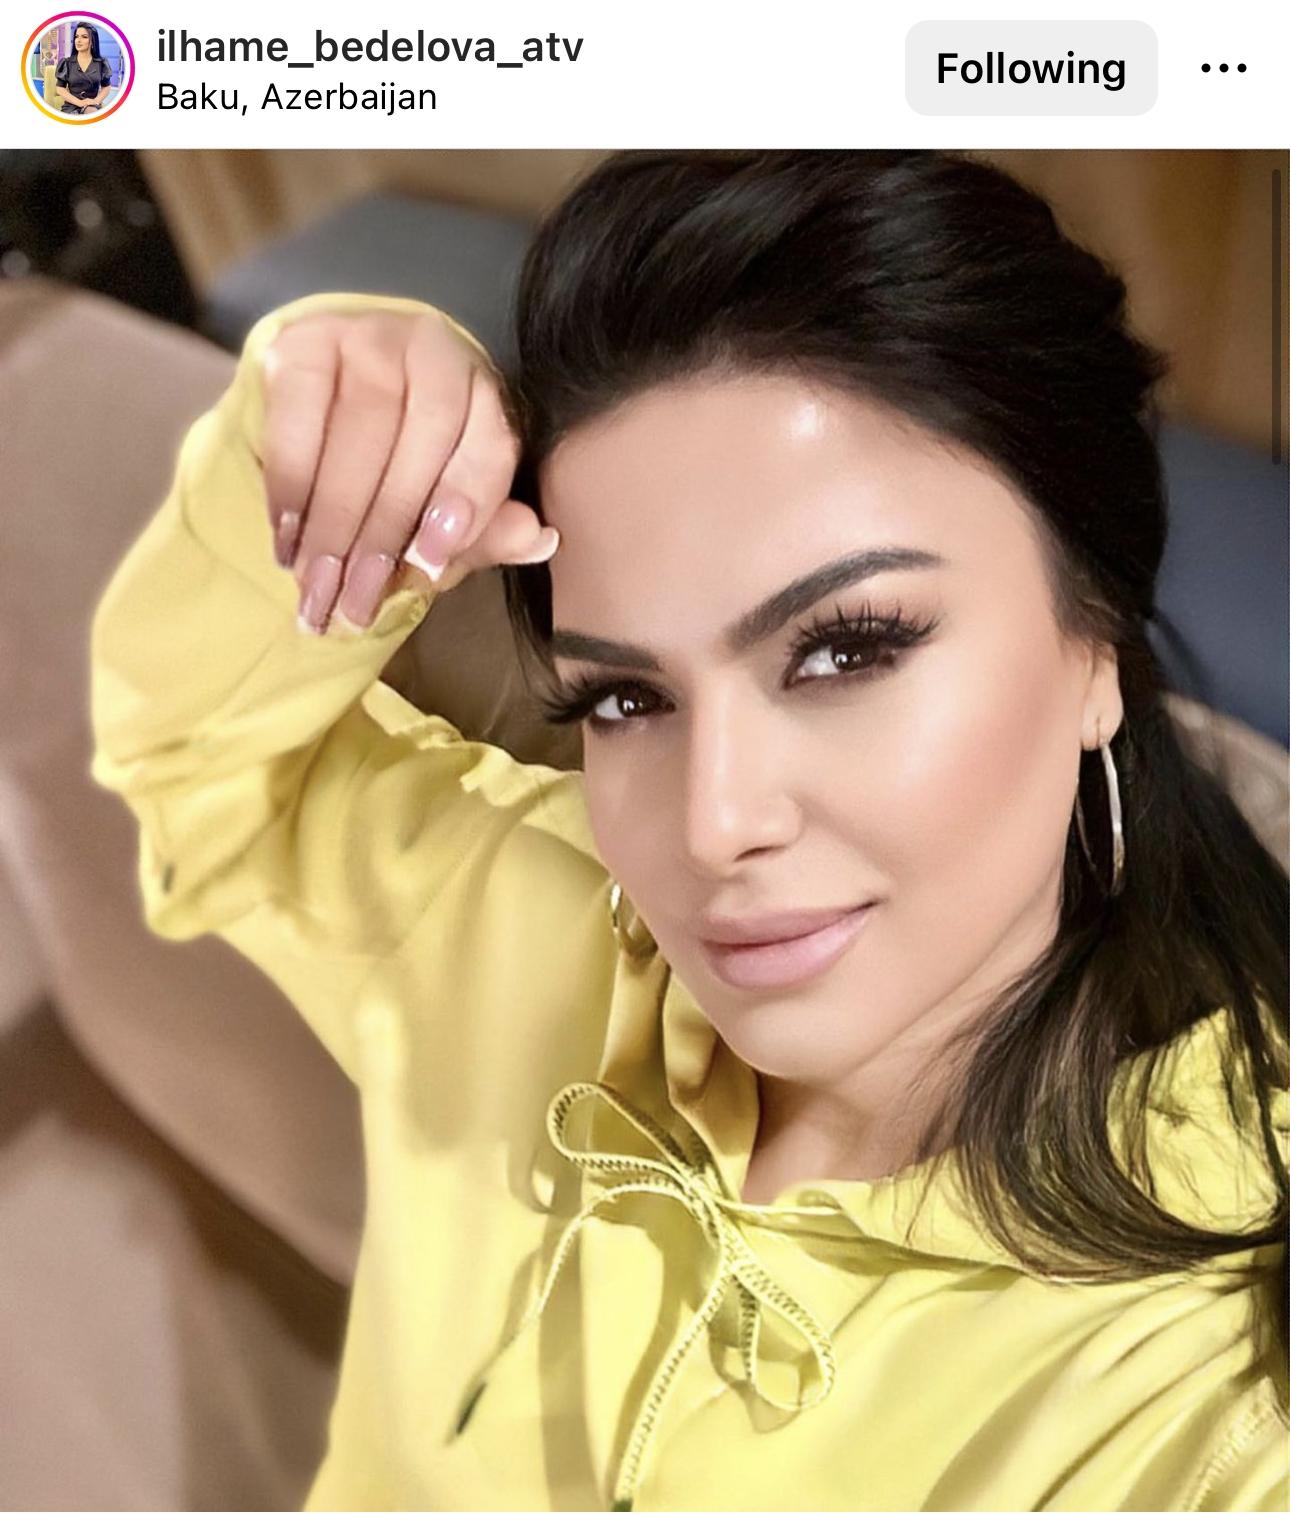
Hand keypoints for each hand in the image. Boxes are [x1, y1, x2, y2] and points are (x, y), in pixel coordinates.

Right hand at [260, 309, 556, 633]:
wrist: (319, 410)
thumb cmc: (396, 473)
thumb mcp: (443, 511)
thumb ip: (486, 533)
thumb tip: (537, 541)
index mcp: (485, 392)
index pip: (489, 443)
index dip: (464, 502)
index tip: (428, 562)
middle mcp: (435, 350)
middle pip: (421, 440)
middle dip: (383, 532)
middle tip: (356, 598)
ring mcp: (368, 335)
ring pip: (360, 428)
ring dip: (333, 519)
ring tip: (316, 581)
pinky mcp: (303, 341)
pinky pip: (298, 416)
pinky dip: (291, 483)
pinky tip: (287, 534)